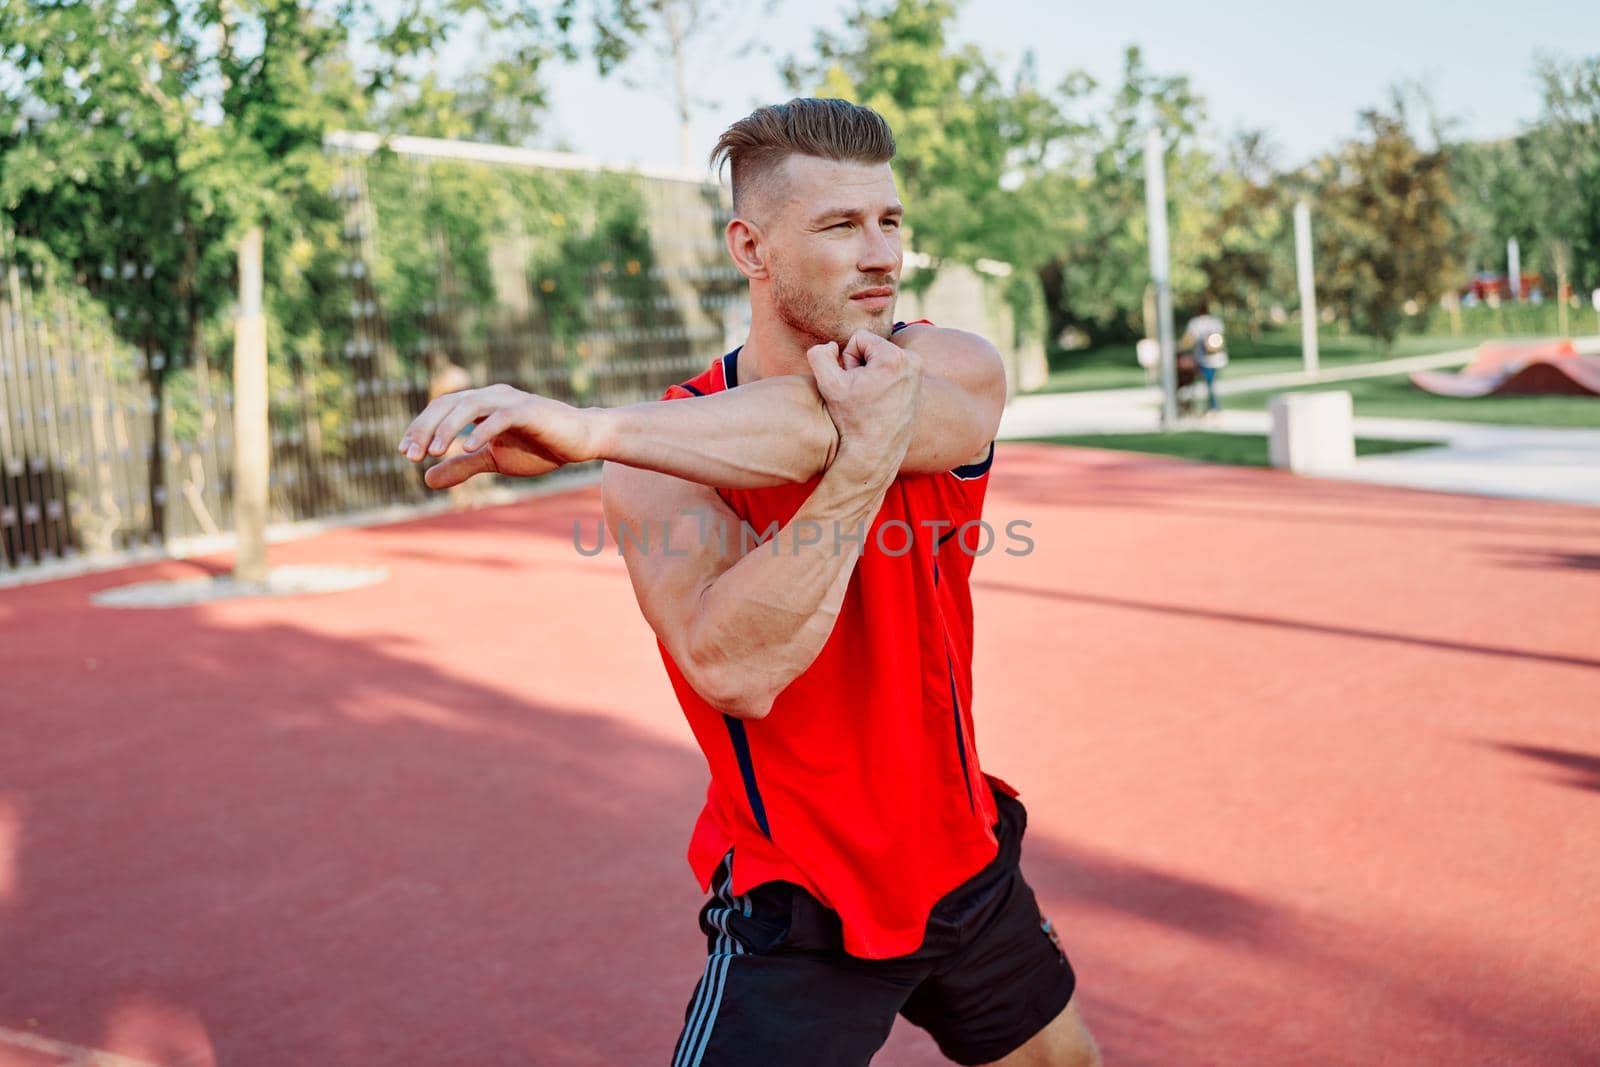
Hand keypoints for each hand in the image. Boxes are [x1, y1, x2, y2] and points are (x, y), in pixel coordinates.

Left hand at [398, 384, 599, 488]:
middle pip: (448, 404)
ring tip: (433, 452)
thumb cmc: (539, 447)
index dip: (420, 428)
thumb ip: (462, 466)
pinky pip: (501, 416)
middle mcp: (492, 395)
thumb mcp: (494, 460)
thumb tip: (426, 480)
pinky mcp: (530, 411)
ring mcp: (511, 401)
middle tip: (411, 454)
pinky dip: (483, 430)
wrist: (581, 441)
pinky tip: (467, 447)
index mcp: (481, 403)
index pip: (441, 409)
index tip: (405, 452)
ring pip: (470, 405)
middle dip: (426, 429)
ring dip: (448, 428)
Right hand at [805, 329, 920, 481]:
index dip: (848, 360)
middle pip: (872, 347)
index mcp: (893, 357)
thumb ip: (819, 355)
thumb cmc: (852, 419)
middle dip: (860, 366)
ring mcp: (918, 372)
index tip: (852, 384)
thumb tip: (831, 345)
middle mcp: (912, 360)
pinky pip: (892, 368)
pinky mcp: (919, 382)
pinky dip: (882, 379)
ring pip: (881, 357)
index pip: (859, 339)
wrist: (875, 451)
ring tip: (869, 397)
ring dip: (870, 373)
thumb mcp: (828, 386)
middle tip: (859, 393)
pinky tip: (878, 400)